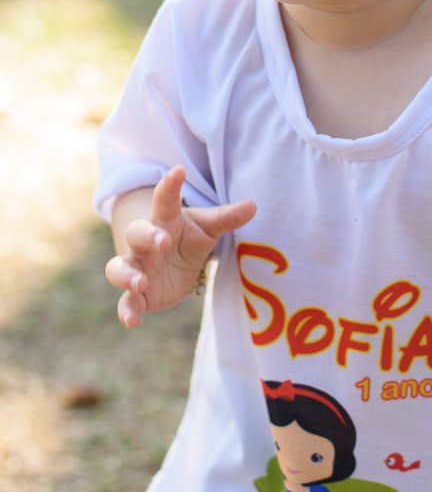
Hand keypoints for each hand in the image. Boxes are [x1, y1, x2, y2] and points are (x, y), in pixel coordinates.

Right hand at [105, 165, 255, 327]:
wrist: (173, 264)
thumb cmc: (189, 238)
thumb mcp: (209, 227)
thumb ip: (227, 217)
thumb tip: (253, 205)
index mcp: (165, 220)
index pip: (164, 200)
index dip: (170, 185)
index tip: (178, 170)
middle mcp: (145, 243)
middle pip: (135, 233)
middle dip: (146, 236)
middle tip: (163, 242)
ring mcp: (138, 268)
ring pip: (119, 268)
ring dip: (126, 275)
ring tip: (141, 283)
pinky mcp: (138, 295)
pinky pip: (126, 302)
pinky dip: (126, 311)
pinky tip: (132, 321)